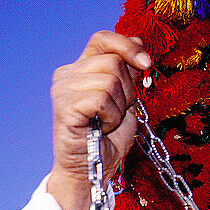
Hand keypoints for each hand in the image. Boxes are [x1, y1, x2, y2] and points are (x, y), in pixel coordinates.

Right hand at [48, 31, 150, 209]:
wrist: (91, 171)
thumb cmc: (107, 140)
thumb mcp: (125, 101)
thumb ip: (129, 74)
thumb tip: (139, 45)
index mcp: (82, 69)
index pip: (103, 39)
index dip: (128, 46)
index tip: (147, 64)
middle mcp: (68, 73)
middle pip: (114, 62)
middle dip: (128, 92)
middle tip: (117, 114)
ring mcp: (63, 88)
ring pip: (110, 80)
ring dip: (119, 108)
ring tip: (106, 123)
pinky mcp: (64, 105)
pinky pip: (102, 99)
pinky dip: (110, 117)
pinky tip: (100, 128)